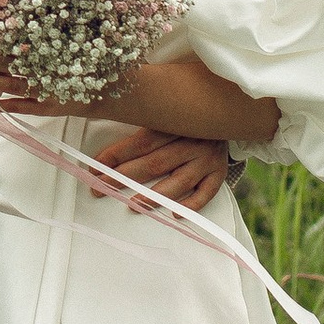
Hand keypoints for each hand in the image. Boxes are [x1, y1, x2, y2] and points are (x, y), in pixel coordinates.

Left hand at [88, 126, 234, 215]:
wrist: (228, 114)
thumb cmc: (187, 115)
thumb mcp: (169, 109)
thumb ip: (145, 114)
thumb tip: (109, 114)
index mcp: (177, 122)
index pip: (141, 142)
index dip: (116, 155)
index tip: (95, 167)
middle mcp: (193, 142)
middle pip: (155, 163)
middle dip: (124, 178)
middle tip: (101, 189)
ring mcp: (208, 159)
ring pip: (178, 182)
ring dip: (154, 196)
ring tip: (132, 205)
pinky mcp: (220, 173)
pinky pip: (206, 193)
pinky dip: (191, 205)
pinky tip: (174, 214)